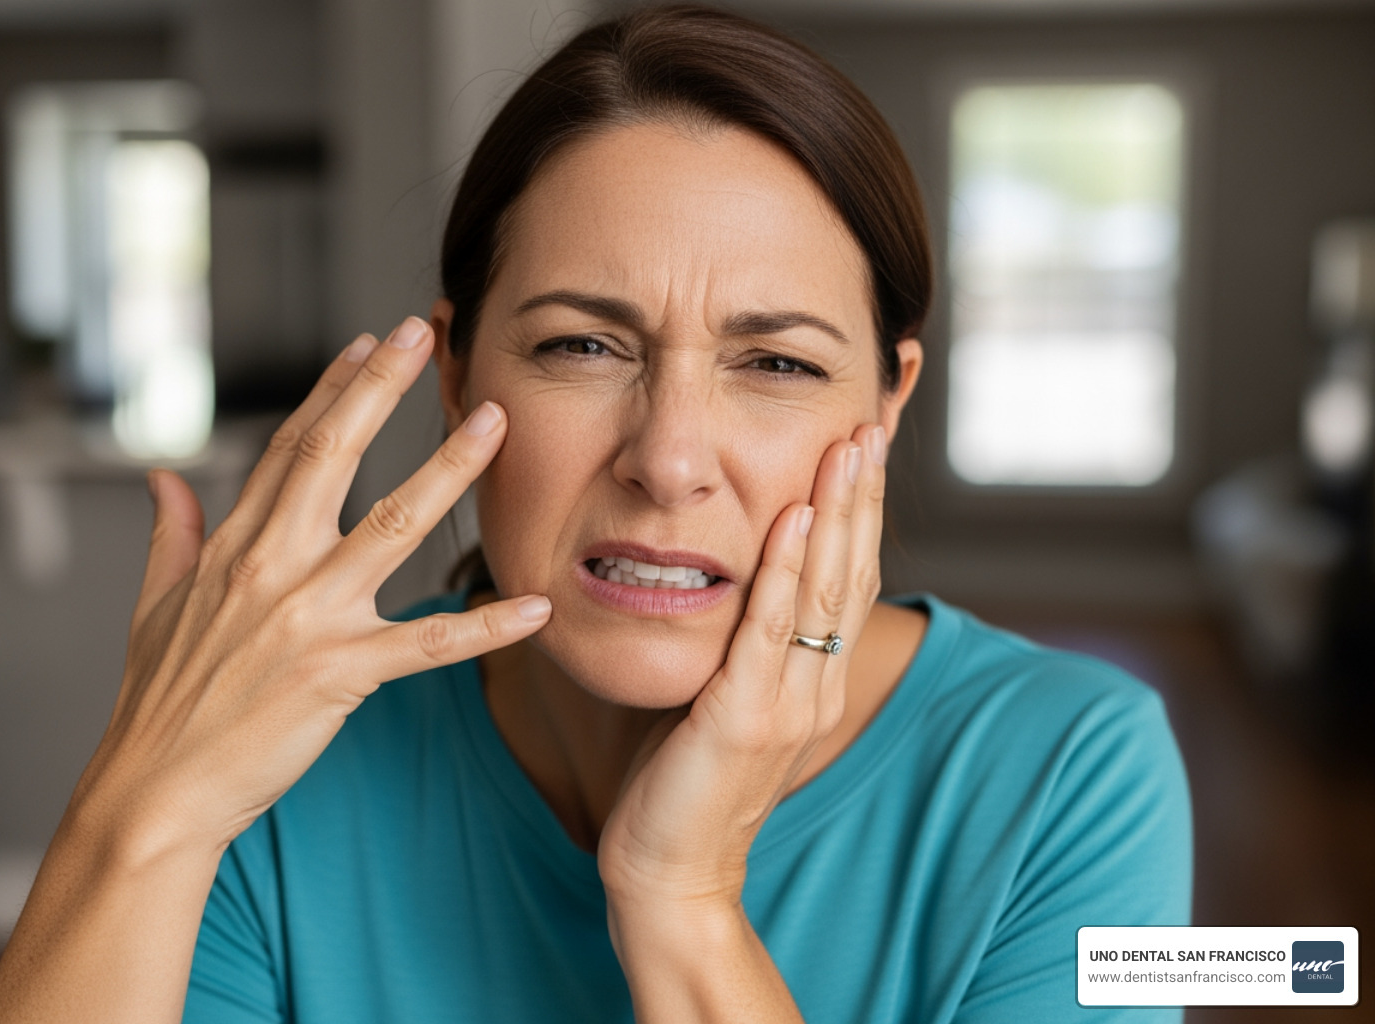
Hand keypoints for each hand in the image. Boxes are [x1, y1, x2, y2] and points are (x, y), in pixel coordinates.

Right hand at [69, 316, 551, 862]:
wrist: (155, 791)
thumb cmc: (157, 704)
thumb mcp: (152, 605)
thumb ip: (170, 534)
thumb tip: (163, 479)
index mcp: (232, 546)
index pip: (288, 446)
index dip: (332, 388)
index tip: (368, 341)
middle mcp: (271, 566)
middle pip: (335, 454)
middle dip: (383, 386)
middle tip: (429, 331)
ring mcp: (309, 617)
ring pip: (393, 525)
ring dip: (449, 470)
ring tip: (494, 423)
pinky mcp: (341, 674)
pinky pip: (430, 643)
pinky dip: (486, 626)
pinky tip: (534, 603)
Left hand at [596, 423, 887, 916]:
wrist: (670, 873)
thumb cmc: (682, 783)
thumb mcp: (720, 698)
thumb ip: (735, 644)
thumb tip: (723, 582)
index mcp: (812, 680)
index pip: (847, 580)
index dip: (858, 513)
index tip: (861, 446)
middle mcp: (815, 687)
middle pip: (851, 572)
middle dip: (860, 495)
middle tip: (871, 423)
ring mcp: (787, 703)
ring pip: (824, 590)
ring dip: (836, 513)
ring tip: (846, 448)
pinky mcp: (746, 718)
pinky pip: (770, 629)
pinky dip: (786, 571)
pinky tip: (793, 517)